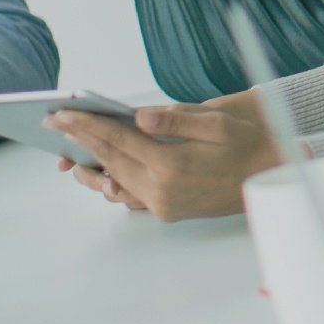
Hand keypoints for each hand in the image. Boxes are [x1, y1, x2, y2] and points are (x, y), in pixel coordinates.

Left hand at [51, 103, 276, 220]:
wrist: (269, 181)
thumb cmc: (247, 146)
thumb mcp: (216, 124)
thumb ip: (175, 119)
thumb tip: (139, 117)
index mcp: (171, 163)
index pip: (117, 138)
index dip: (87, 124)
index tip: (62, 113)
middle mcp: (161, 189)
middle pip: (109, 159)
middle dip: (80, 138)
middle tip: (55, 123)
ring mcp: (162, 204)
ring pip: (115, 181)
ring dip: (90, 164)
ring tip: (67, 151)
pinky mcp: (167, 211)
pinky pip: (130, 195)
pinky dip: (111, 183)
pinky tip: (100, 173)